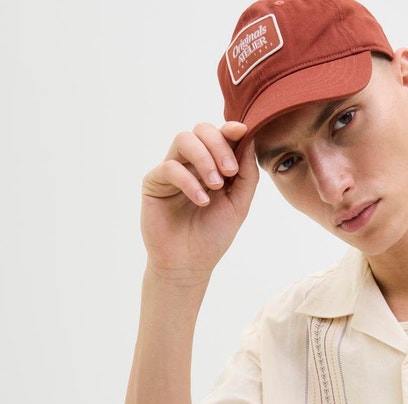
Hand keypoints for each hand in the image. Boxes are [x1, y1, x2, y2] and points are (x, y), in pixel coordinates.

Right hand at [141, 121, 258, 278]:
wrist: (188, 265)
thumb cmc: (213, 237)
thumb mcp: (238, 206)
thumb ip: (247, 176)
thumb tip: (250, 140)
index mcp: (212, 166)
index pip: (220, 136)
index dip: (230, 130)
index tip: (242, 132)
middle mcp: (191, 163)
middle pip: (201, 130)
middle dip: (219, 145)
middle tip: (230, 171)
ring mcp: (172, 170)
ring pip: (184, 140)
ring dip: (204, 158)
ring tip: (217, 185)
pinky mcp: (154, 182)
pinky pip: (170, 167)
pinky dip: (189, 181)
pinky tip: (202, 201)